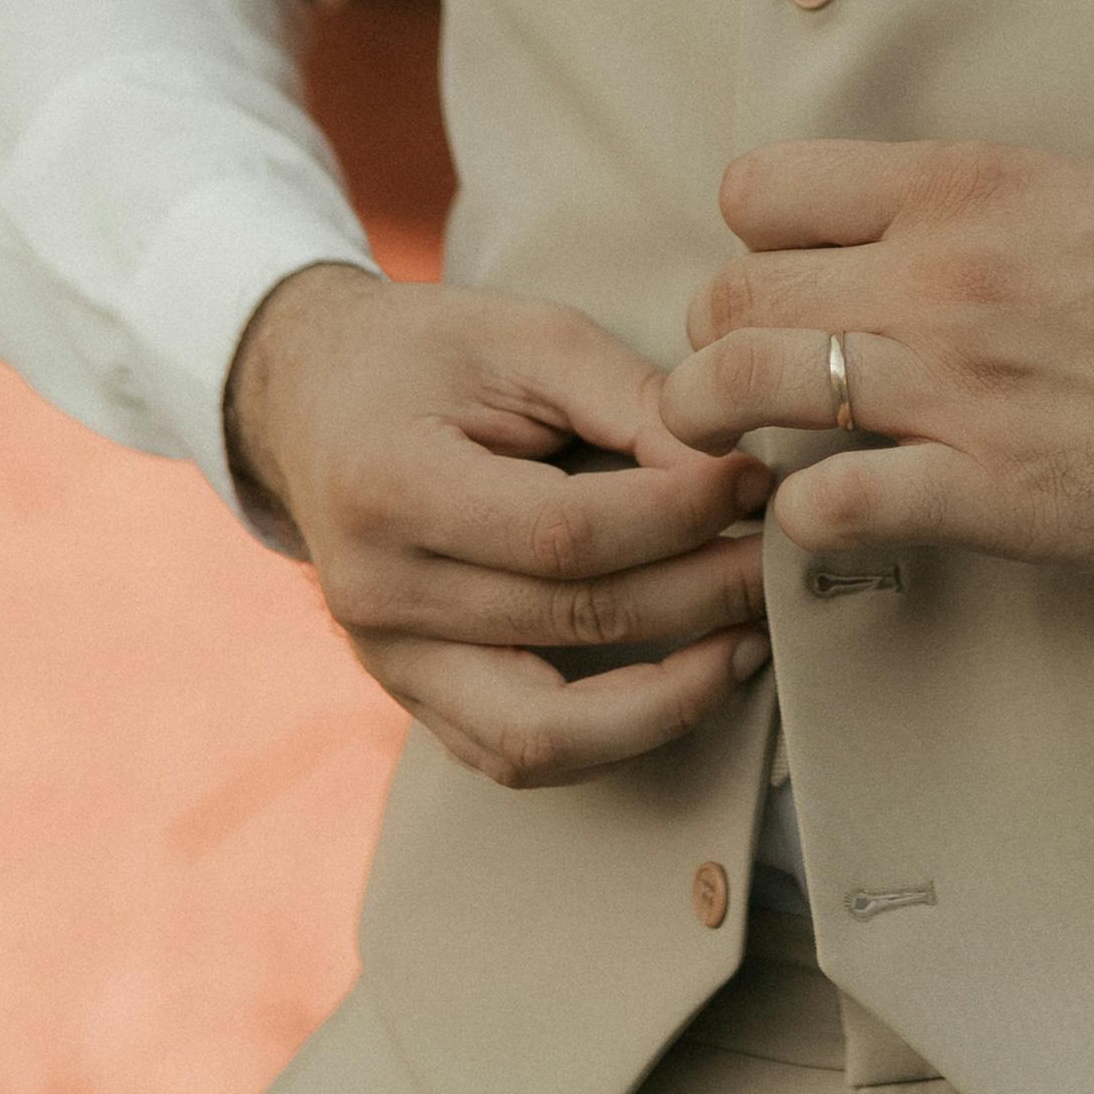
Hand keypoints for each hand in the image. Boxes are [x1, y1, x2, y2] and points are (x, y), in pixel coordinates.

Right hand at [225, 263, 770, 790]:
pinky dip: (617, 736)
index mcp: (390, 487)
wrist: (310, 402)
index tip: (753, 480)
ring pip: (547, 733)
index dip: (678, 516)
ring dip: (672, 697)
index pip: (563, 534)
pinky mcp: (413, 696)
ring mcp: (389, 661)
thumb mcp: (525, 337)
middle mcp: (378, 593)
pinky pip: (521, 757)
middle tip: (783, 551)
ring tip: (750, 640)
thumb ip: (631, 399)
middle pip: (573, 622)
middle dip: (704, 592)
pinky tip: (691, 679)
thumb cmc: (426, 356)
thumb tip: (734, 475)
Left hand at [655, 141, 1093, 583]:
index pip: (760, 190)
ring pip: (742, 385)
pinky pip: (826, 503)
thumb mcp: (1076, 199)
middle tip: (736, 385)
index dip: (747, 246)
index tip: (774, 287)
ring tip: (726, 453)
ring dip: (714, 426)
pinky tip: (828, 517)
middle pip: (729, 294)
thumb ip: (967, 215)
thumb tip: (886, 240)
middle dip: (712, 346)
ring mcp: (956, 383)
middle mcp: (940, 274)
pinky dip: (800, 519)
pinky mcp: (987, 488)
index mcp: (962, 189)